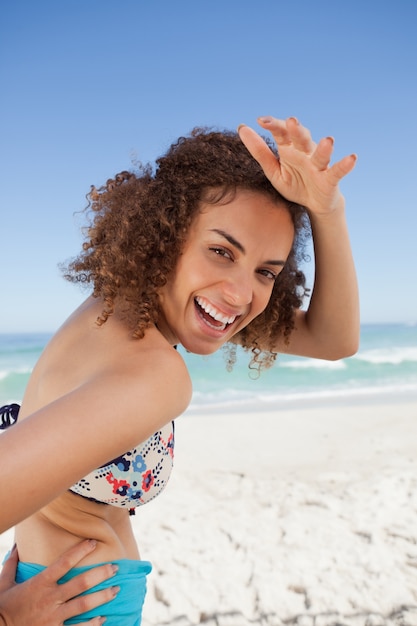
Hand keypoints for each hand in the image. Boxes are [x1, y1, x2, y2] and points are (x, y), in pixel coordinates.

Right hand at [0, 541, 118, 624]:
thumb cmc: (2, 607)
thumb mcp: (4, 583)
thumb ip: (12, 563)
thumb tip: (17, 546)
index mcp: (40, 583)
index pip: (64, 562)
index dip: (80, 550)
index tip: (94, 542)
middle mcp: (50, 598)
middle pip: (82, 583)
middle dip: (101, 574)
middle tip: (115, 567)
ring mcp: (54, 617)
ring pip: (84, 604)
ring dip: (102, 596)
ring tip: (116, 590)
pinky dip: (92, 624)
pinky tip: (103, 619)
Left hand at [238, 116, 356, 215]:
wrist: (314, 205)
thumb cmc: (295, 183)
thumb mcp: (273, 170)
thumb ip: (259, 150)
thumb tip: (242, 128)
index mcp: (290, 149)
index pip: (282, 133)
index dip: (274, 125)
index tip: (262, 120)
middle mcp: (305, 153)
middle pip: (301, 139)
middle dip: (297, 131)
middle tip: (292, 121)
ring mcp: (319, 166)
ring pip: (321, 155)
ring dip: (324, 148)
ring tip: (328, 140)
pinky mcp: (330, 179)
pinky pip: (337, 171)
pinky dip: (345, 165)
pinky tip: (352, 158)